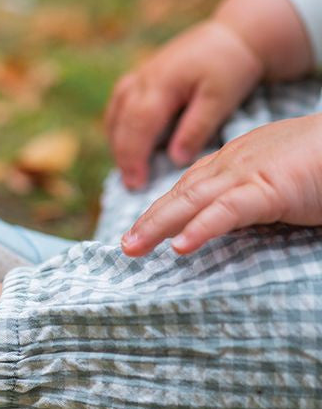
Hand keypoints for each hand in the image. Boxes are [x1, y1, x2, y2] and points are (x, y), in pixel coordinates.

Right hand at [105, 20, 263, 188]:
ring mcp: (141, 74)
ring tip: (127, 167)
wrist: (234, 33)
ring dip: (117, 140)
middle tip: (131, 185)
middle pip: (121, 122)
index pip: (138, 127)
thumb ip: (197, 128)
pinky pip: (121, 102)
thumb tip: (175, 158)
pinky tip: (126, 139)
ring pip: (116, 111)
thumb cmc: (231, 66)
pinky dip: (119, 124)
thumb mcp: (220, 98)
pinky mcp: (144, 74)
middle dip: (123, 156)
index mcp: (161, 84)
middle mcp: (144, 79)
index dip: (133, 158)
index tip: (136, 185)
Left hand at [121, 114, 321, 255]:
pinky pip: (227, 210)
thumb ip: (259, 201)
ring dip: (158, 225)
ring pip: (192, 201)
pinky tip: (180, 245)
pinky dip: (201, 228)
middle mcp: (236, 163)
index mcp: (239, 160)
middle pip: (182, 193)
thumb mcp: (284, 185)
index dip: (165, 208)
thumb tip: (241, 222)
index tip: (143, 229)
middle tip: (125, 247)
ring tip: (134, 248)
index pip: (192, 186)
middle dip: (150, 219)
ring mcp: (250, 173)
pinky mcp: (270, 188)